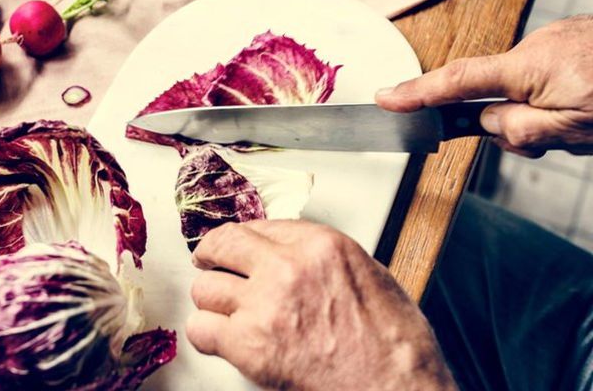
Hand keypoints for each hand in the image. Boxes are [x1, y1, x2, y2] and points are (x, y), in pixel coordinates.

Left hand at [186, 220, 455, 390]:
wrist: (399, 389)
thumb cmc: (394, 343)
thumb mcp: (370, 275)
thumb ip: (324, 259)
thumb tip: (295, 257)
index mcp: (321, 245)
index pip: (263, 226)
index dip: (246, 239)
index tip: (238, 246)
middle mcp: (289, 267)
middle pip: (224, 244)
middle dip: (212, 253)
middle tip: (208, 261)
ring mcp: (266, 304)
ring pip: (206, 288)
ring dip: (212, 299)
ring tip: (221, 308)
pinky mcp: (250, 345)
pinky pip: (201, 330)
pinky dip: (207, 335)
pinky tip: (220, 338)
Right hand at [375, 15, 592, 156]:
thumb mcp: (570, 133)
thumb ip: (516, 130)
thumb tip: (489, 123)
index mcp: (531, 68)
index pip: (457, 83)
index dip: (417, 93)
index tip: (386, 99)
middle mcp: (540, 47)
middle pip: (495, 93)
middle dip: (511, 122)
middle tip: (547, 141)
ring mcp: (559, 41)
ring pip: (524, 90)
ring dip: (540, 116)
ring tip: (580, 127)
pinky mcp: (574, 42)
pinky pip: (546, 78)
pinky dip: (556, 100)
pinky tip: (587, 108)